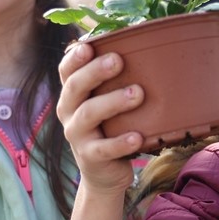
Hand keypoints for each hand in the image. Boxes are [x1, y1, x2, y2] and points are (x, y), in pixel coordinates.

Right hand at [57, 42, 143, 194]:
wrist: (104, 174)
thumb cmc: (111, 128)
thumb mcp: (108, 104)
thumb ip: (117, 82)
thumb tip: (151, 49)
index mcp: (73, 94)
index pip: (66, 71)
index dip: (74, 58)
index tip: (88, 46)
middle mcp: (69, 112)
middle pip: (75, 87)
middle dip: (95, 71)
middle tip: (118, 60)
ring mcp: (77, 135)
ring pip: (89, 114)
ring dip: (113, 101)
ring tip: (137, 93)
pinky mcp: (90, 157)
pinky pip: (104, 149)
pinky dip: (120, 142)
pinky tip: (137, 137)